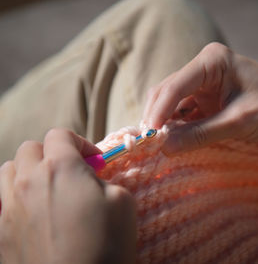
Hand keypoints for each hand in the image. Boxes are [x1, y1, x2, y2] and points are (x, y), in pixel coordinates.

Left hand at [0, 129, 135, 263]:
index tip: (94, 161)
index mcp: (60, 168)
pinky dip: (16, 199)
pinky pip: (2, 203)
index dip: (80, 143)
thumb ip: (104, 180)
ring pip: (8, 172)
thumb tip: (92, 180)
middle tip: (72, 173)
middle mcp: (28, 181)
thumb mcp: (122, 202)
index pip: (60, 135)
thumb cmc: (106, 246)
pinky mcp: (0, 233)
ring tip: (47, 189)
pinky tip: (34, 215)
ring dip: (27, 172)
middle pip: (29, 149)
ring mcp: (9, 208)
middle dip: (51, 154)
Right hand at [144, 42, 257, 154]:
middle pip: (167, 93)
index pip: (174, 86)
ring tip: (158, 148)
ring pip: (172, 105)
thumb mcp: (240, 122)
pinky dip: (178, 129)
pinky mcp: (209, 101)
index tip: (148, 138)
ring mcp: (205, 85)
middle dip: (157, 119)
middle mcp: (204, 68)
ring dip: (165, 125)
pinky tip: (173, 144)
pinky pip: (185, 115)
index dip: (158, 113)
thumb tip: (163, 148)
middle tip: (149, 146)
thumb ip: (201, 134)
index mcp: (212, 60)